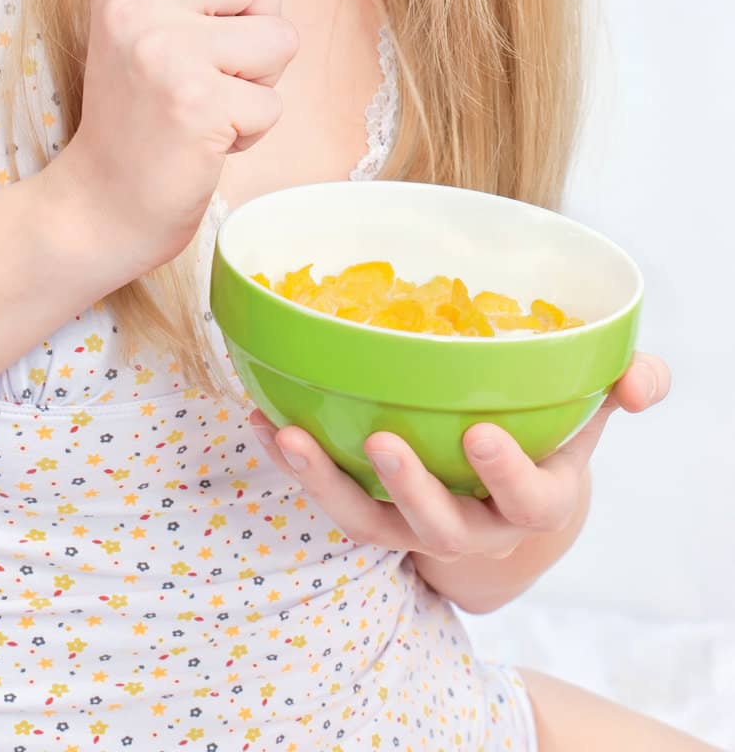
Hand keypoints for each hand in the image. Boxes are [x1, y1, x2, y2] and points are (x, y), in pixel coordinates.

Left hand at [247, 350, 670, 559]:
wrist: (506, 508)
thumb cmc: (548, 441)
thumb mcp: (588, 417)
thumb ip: (622, 387)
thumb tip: (644, 378)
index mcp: (533, 500)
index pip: (528, 501)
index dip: (506, 474)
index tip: (482, 434)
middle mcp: (473, 527)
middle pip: (442, 527)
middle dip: (413, 488)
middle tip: (385, 440)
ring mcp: (416, 529)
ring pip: (371, 525)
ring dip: (327, 484)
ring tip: (290, 438)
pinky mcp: (373, 519)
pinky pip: (330, 503)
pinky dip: (295, 468)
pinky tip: (262, 422)